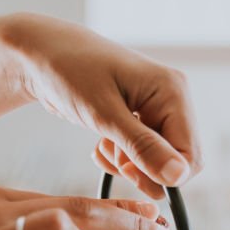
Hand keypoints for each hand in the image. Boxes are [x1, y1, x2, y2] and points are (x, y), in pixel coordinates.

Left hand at [5, 15, 203, 198]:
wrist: (40, 53)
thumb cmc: (69, 71)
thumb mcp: (103, 113)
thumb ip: (142, 146)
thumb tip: (178, 176)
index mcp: (172, 92)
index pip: (190, 155)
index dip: (164, 175)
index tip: (128, 172)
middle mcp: (171, 100)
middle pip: (177, 161)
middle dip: (146, 171)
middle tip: (115, 163)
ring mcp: (155, 110)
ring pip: (158, 161)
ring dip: (130, 165)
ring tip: (102, 147)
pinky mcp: (139, 119)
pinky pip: (142, 155)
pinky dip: (121, 159)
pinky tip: (101, 146)